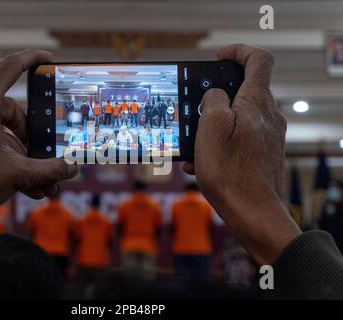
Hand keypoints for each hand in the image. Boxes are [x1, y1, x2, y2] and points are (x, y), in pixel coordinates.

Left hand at [0, 49, 77, 230]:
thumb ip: (49, 169)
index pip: (10, 67)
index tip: (47, 58)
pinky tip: (21, 182)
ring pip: (1, 131)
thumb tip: (72, 168)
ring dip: (22, 157)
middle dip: (33, 144)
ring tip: (37, 183)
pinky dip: (4, 157)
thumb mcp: (16, 174)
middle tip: (46, 164)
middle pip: (13, 114)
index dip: (32, 59)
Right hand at [183, 44, 300, 264]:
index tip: (219, 57)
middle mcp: (268, 116)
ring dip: (214, 126)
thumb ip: (213, 102)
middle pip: (243, 90)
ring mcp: (269, 135)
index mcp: (256, 104)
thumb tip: (215, 95)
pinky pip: (241, 137)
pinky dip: (222, 143)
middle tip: (195, 111)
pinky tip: (204, 162)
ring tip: (196, 146)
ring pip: (238, 117)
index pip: (258, 60)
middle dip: (216, 97)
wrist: (254, 213)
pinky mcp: (265, 152)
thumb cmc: (231, 174)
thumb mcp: (211, 130)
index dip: (238, 51)